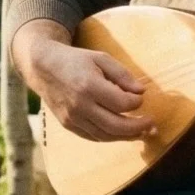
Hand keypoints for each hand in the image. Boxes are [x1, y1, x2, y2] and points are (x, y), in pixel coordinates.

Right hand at [19, 27, 154, 142]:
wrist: (43, 67)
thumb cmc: (75, 60)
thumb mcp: (100, 58)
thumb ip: (122, 74)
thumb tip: (141, 92)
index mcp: (89, 86)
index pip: (122, 103)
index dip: (137, 102)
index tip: (141, 97)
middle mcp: (80, 105)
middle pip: (116, 126)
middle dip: (138, 127)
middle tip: (151, 125)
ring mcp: (73, 118)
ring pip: (105, 136)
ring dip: (126, 137)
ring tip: (141, 132)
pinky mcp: (68, 125)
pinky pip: (93, 137)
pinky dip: (110, 137)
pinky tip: (121, 133)